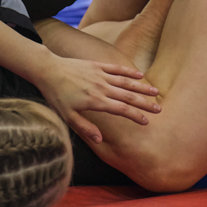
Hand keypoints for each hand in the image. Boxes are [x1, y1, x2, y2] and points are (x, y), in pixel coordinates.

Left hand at [33, 55, 160, 143]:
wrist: (47, 70)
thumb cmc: (56, 95)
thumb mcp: (67, 116)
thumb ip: (85, 127)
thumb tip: (100, 140)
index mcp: (96, 101)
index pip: (121, 110)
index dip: (135, 116)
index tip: (146, 121)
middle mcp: (102, 88)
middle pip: (128, 96)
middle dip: (145, 103)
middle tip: (159, 109)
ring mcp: (101, 75)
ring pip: (126, 82)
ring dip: (142, 87)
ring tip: (156, 91)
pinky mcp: (97, 66)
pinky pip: (116, 69)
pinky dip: (128, 72)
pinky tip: (139, 75)